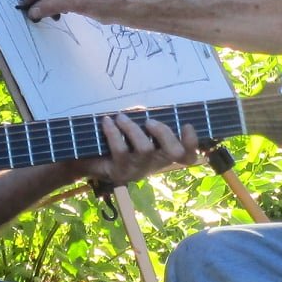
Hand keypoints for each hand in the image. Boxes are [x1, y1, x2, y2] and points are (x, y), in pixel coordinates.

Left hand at [80, 112, 198, 186]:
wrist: (89, 162)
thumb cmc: (118, 143)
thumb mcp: (135, 132)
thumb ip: (144, 124)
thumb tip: (143, 109)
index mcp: (162, 155)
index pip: (187, 156)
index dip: (192, 143)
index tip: (186, 125)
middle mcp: (154, 164)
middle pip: (173, 152)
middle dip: (165, 133)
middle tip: (150, 121)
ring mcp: (138, 170)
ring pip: (145, 149)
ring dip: (132, 128)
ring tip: (120, 117)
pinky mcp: (120, 172)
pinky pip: (120, 149)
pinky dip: (113, 132)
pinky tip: (107, 122)